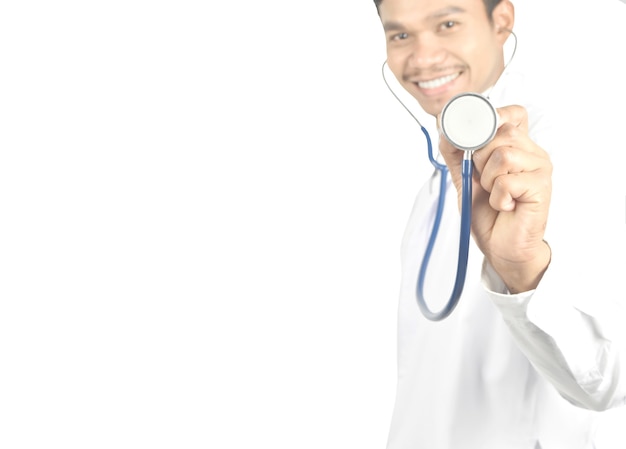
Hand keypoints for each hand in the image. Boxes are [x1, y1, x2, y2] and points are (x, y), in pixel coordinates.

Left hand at [438, 104, 551, 292]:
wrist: (501, 247)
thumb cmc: (489, 214)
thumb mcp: (465, 177)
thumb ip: (456, 152)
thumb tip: (443, 126)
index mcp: (517, 145)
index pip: (512, 113)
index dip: (491, 121)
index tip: (474, 145)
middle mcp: (532, 152)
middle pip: (500, 132)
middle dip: (480, 160)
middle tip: (487, 182)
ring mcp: (540, 167)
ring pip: (502, 155)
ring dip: (489, 181)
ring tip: (497, 195)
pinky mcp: (542, 186)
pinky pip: (506, 181)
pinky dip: (498, 198)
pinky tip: (506, 206)